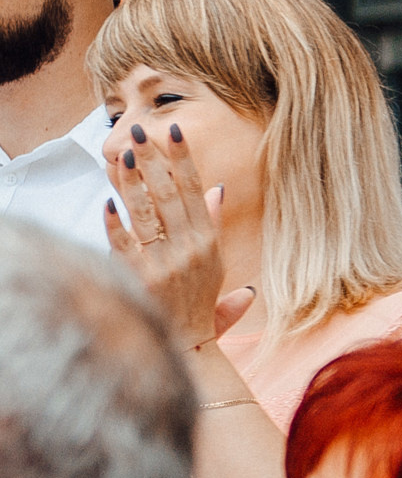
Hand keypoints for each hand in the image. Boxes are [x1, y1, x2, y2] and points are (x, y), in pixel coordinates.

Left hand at [103, 119, 253, 347]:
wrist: (187, 346)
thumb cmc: (198, 305)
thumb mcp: (215, 264)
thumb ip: (214, 225)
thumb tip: (218, 189)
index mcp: (208, 243)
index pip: (196, 191)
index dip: (183, 159)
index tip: (172, 131)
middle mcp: (190, 250)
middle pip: (169, 195)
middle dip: (153, 160)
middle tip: (138, 132)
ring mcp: (165, 265)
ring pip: (146, 214)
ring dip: (132, 183)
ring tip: (120, 156)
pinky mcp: (141, 280)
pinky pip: (125, 246)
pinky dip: (115, 225)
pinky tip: (106, 203)